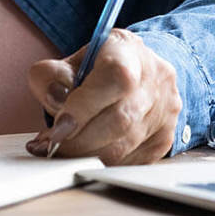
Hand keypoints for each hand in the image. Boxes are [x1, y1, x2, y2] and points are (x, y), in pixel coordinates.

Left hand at [24, 28, 180, 164]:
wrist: (138, 70)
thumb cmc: (101, 66)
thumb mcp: (71, 60)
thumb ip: (51, 76)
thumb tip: (54, 98)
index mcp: (130, 51)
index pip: (115, 78)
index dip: (85, 106)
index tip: (58, 127)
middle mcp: (155, 80)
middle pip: (119, 120)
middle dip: (78, 141)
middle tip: (50, 145)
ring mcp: (164, 112)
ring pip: (124, 147)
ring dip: (85, 156)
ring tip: (61, 152)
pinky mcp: (163, 139)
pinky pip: (129, 163)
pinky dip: (101, 164)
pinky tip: (84, 157)